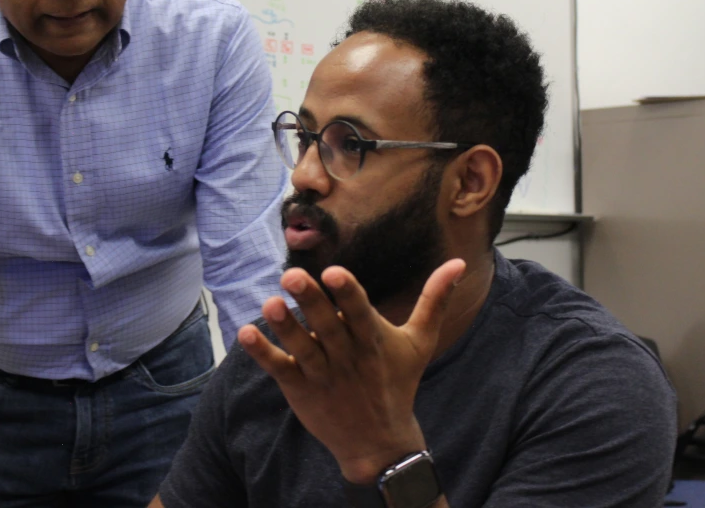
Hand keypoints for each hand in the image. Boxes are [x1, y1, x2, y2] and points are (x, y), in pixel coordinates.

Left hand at [238, 259, 465, 484]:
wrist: (379, 443)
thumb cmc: (398, 382)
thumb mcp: (420, 342)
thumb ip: (434, 300)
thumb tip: (460, 261)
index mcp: (374, 341)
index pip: (360, 313)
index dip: (348, 294)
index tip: (334, 272)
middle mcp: (347, 358)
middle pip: (327, 327)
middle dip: (310, 302)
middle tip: (292, 275)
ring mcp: (322, 375)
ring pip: (301, 349)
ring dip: (285, 327)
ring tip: (270, 303)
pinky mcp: (300, 390)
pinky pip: (280, 370)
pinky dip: (263, 354)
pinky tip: (244, 333)